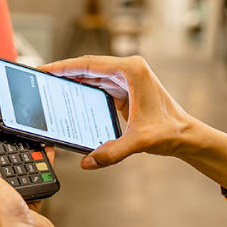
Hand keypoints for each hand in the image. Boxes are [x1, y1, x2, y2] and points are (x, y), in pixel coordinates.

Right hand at [41, 55, 196, 169]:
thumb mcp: (139, 142)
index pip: (91, 63)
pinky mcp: (125, 90)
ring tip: (50, 84)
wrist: (186, 136)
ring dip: (72, 79)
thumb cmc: (170, 132)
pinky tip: (68, 94)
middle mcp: (130, 70)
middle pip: (88, 66)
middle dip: (64, 71)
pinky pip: (98, 85)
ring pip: (92, 75)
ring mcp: (127, 78)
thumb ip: (112, 152)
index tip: (45, 68)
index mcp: (133, 71)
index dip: (64, 66)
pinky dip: (83, 88)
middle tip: (41, 76)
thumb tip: (88, 162)